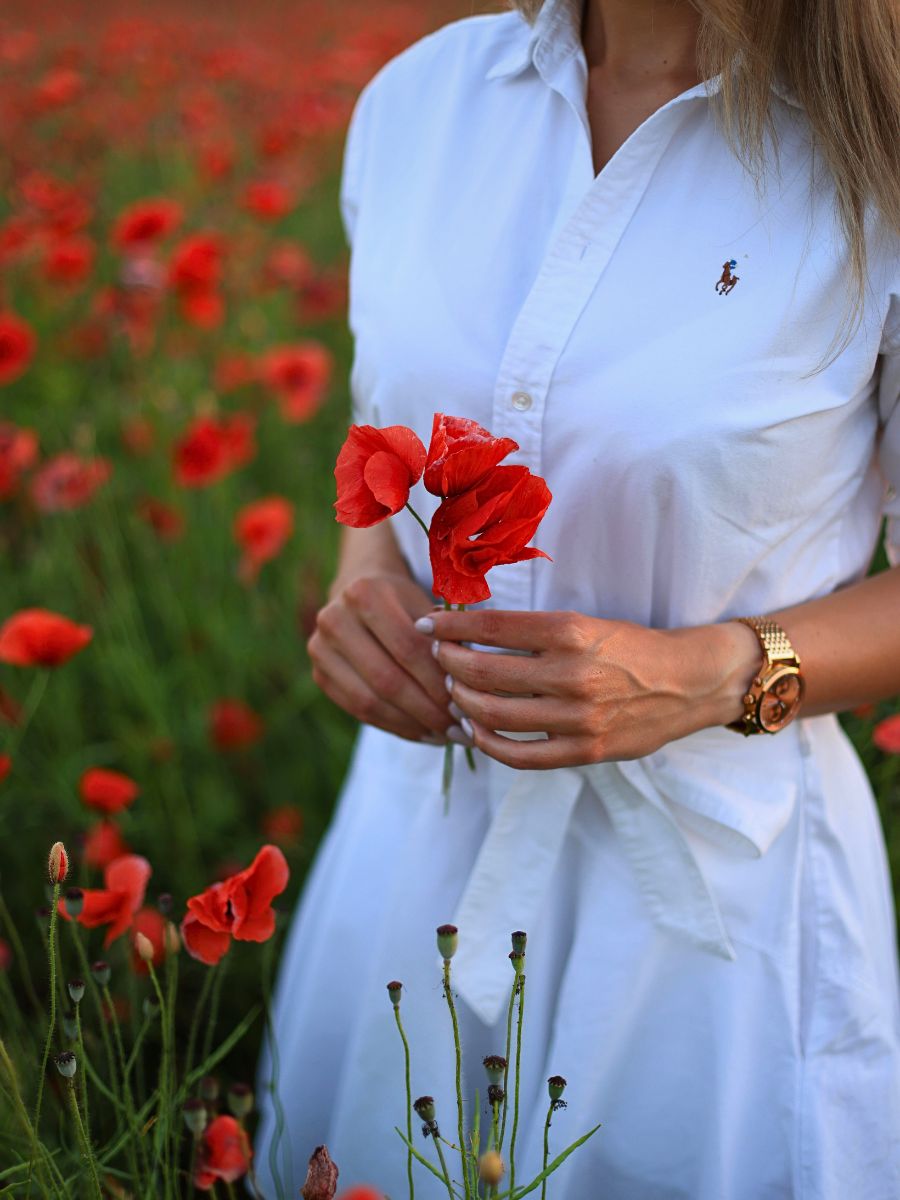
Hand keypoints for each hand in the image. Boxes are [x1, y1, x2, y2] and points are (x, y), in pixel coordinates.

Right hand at [309, 572, 456, 743]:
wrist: (360, 593)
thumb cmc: (406, 601)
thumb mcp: (427, 604)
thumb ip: (445, 638)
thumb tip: (464, 686)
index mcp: (364, 593)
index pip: (408, 648)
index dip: (438, 681)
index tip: (465, 705)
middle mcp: (334, 619)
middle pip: (387, 679)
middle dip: (427, 710)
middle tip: (458, 728)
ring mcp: (320, 648)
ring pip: (370, 701)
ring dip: (412, 724)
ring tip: (444, 735)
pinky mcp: (319, 674)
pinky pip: (359, 711)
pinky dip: (394, 726)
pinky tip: (422, 732)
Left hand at [420, 609, 753, 769]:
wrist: (690, 681)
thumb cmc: (633, 647)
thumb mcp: (587, 623)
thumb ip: (535, 633)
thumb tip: (473, 634)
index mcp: (571, 631)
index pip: (493, 627)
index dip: (451, 627)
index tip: (428, 625)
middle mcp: (572, 674)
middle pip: (484, 672)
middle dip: (449, 664)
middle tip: (439, 659)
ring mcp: (578, 718)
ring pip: (494, 715)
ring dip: (462, 702)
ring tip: (453, 691)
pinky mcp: (585, 752)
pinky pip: (519, 755)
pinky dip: (488, 742)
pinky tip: (475, 729)